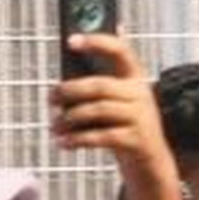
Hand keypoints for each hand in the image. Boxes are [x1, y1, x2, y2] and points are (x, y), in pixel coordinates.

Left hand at [54, 28, 183, 199]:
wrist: (149, 160)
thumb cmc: (123, 124)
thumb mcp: (118, 98)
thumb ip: (100, 79)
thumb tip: (78, 47)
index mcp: (135, 77)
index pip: (120, 51)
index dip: (97, 42)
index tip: (71, 40)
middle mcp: (140, 92)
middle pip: (100, 85)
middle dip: (70, 90)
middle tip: (50, 97)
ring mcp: (140, 116)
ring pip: (98, 110)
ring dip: (69, 118)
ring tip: (53, 126)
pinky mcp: (135, 140)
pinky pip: (101, 136)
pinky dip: (78, 139)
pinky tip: (62, 143)